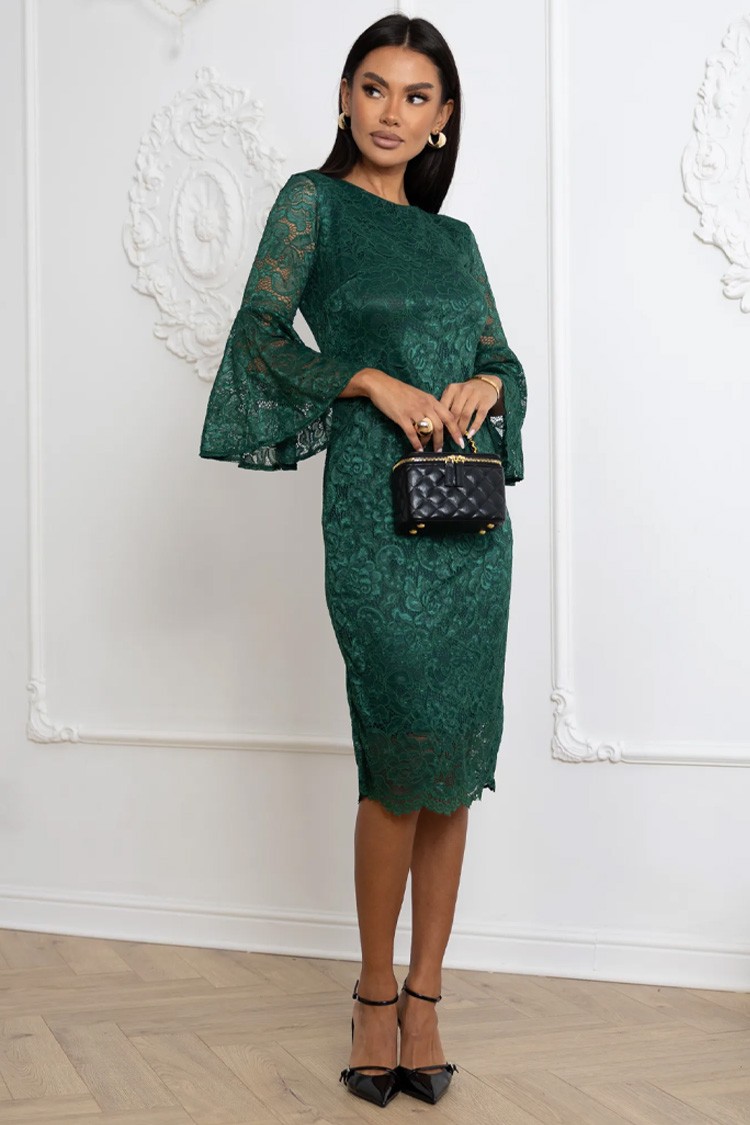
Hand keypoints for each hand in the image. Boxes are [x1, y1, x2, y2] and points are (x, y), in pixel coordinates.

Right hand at [351, 368, 466, 451]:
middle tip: (442, 450)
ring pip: (428, 430)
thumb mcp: (419, 396)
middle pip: (440, 425)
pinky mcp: (402, 417)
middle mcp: (425, 405)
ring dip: (430, 442)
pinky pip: (412, 433)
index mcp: (431, 399)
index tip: (460, 441)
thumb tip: (436, 421)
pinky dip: (416, 443)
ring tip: (430, 449)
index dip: (456, 430)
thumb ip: (428, 407)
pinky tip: (418, 449)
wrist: (381, 384)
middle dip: (443, 440)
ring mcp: (413, 411)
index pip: (449, 416)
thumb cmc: (399, 391)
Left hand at [439, 376, 501, 437]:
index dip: (442, 420)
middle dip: (452, 427)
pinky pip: (479, 416)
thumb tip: (439, 423)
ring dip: (462, 428)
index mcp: (452, 389)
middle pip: (455, 412)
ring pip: (466, 415)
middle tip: (451, 437)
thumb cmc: (466, 392)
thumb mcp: (454, 393)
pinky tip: (471, 434)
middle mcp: (463, 391)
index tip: (441, 431)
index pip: (444, 406)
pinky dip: (475, 426)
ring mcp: (475, 395)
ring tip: (460, 437)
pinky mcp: (486, 401)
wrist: (486, 383)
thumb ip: (446, 404)